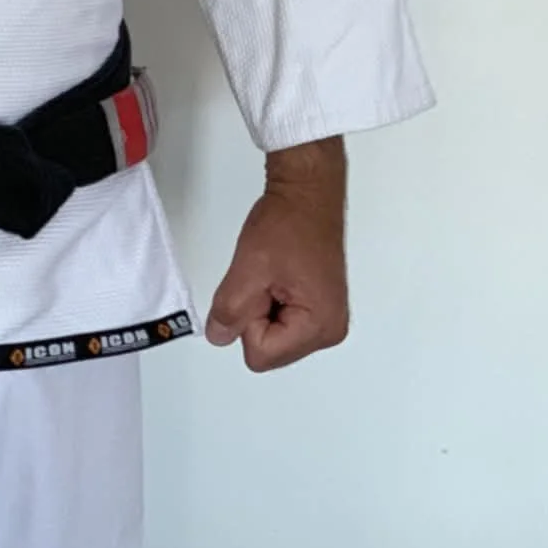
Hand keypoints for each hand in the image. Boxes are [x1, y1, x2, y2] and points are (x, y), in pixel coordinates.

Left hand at [205, 138, 348, 371]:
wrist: (307, 193)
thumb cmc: (287, 224)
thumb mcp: (250, 267)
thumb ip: (230, 309)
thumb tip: (218, 337)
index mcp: (319, 327)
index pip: (261, 354)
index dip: (247, 320)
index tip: (258, 284)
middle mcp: (329, 331)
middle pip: (269, 349)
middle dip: (256, 316)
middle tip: (266, 277)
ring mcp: (326, 319)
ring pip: (273, 335)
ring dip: (263, 307)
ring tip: (274, 273)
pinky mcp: (319, 306)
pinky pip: (282, 320)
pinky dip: (271, 300)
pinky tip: (279, 275)